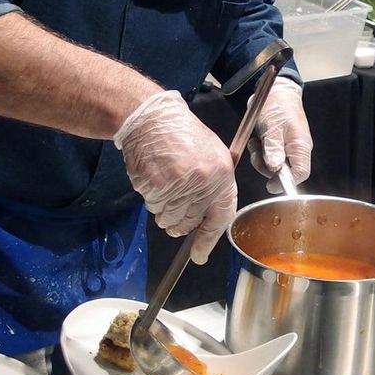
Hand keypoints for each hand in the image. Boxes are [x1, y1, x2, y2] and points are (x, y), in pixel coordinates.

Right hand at [114, 90, 236, 263]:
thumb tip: (208, 219)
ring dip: (165, 210)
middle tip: (176, 202)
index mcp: (221, 175)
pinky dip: (152, 199)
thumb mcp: (213, 155)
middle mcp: (202, 183)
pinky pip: (153, 207)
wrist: (153, 119)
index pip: (219, 219)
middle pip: (189, 224)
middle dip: (181, 222)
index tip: (199, 255)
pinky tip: (156, 179)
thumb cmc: (182, 135)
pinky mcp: (155, 186)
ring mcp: (177, 185)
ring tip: (166, 184)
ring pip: (169, 219)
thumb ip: (215, 188)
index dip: (208, 241)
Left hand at [247, 78, 312, 190]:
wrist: (275, 91)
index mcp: (300, 146)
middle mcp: (296, 149)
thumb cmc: (278, 105)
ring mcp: (288, 147)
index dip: (286, 182)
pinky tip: (256, 142)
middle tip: (257, 154)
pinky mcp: (279, 145)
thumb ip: (273, 148)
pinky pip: (270, 157)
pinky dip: (260, 152)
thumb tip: (275, 168)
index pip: (300, 173)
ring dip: (261, 159)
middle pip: (285, 172)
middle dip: (268, 168)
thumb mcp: (272, 127)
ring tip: (256, 144)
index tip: (271, 184)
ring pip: (275, 166)